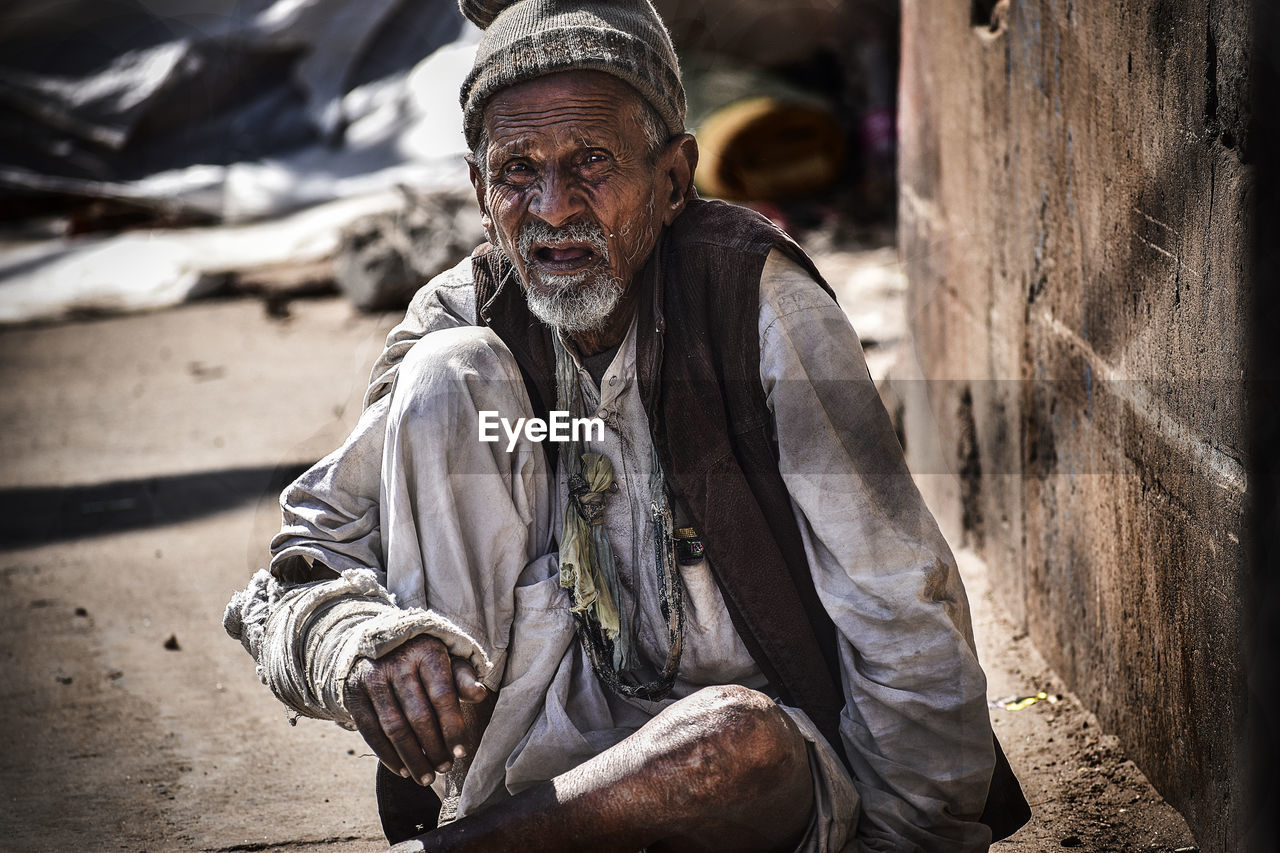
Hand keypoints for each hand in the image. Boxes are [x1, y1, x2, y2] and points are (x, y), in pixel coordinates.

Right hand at [344, 634, 487, 785]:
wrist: (381, 645)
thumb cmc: (425, 660)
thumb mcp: (448, 661)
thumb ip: (464, 679)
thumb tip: (480, 694)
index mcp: (426, 653)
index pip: (442, 695)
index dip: (452, 727)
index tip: (461, 751)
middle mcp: (397, 663)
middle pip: (418, 715)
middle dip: (434, 748)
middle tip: (445, 768)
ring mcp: (373, 679)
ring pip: (394, 728)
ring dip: (412, 758)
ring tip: (426, 777)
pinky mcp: (355, 694)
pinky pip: (370, 731)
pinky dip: (387, 755)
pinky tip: (403, 770)